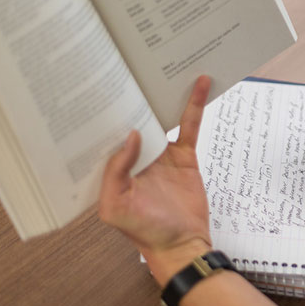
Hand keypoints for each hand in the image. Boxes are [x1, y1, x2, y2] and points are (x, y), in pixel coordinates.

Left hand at [99, 75, 211, 285]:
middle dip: (132, 93)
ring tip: (167, 64)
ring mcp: (161, 154)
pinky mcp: (184, 156)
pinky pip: (189, 125)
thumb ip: (116, 171)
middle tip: (133, 61)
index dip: (105, 109)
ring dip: (164, 94)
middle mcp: (135, 156)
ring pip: (161, 115)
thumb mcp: (115, 207)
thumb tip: (131, 135)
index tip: (104, 82)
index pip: (107, 132)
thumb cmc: (144, 231)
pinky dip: (194, 104)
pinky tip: (200, 83)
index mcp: (113, 167)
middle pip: (134, 116)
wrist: (183, 243)